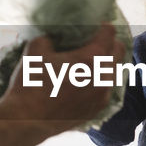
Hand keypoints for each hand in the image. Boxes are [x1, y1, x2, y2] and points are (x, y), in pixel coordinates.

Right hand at [0, 23, 122, 133]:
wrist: (26, 120)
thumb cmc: (31, 83)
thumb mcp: (36, 48)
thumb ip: (51, 37)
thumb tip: (57, 35)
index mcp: (92, 58)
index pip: (109, 33)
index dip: (103, 25)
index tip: (96, 24)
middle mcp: (104, 77)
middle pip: (119, 51)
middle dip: (110, 42)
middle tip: (96, 40)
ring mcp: (102, 96)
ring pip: (114, 72)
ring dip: (106, 63)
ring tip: (90, 61)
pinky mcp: (97, 110)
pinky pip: (106, 90)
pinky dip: (100, 81)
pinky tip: (86, 81)